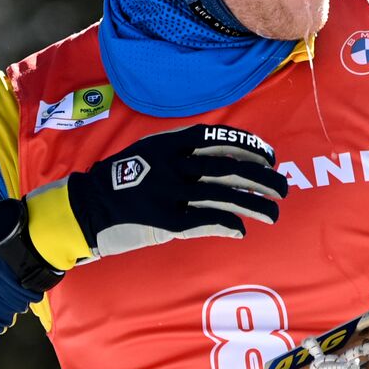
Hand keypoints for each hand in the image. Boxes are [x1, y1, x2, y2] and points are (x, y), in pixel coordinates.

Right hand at [27, 124, 286, 267]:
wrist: (85, 207)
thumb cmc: (123, 178)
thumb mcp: (151, 151)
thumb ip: (184, 150)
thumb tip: (228, 156)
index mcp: (169, 143)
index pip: (220, 139)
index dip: (249, 146)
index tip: (270, 157)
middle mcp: (172, 165)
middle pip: (229, 169)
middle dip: (262, 179)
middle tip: (282, 189)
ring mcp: (169, 193)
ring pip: (224, 197)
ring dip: (254, 206)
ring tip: (273, 214)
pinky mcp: (166, 221)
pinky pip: (207, 220)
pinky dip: (229, 224)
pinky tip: (242, 230)